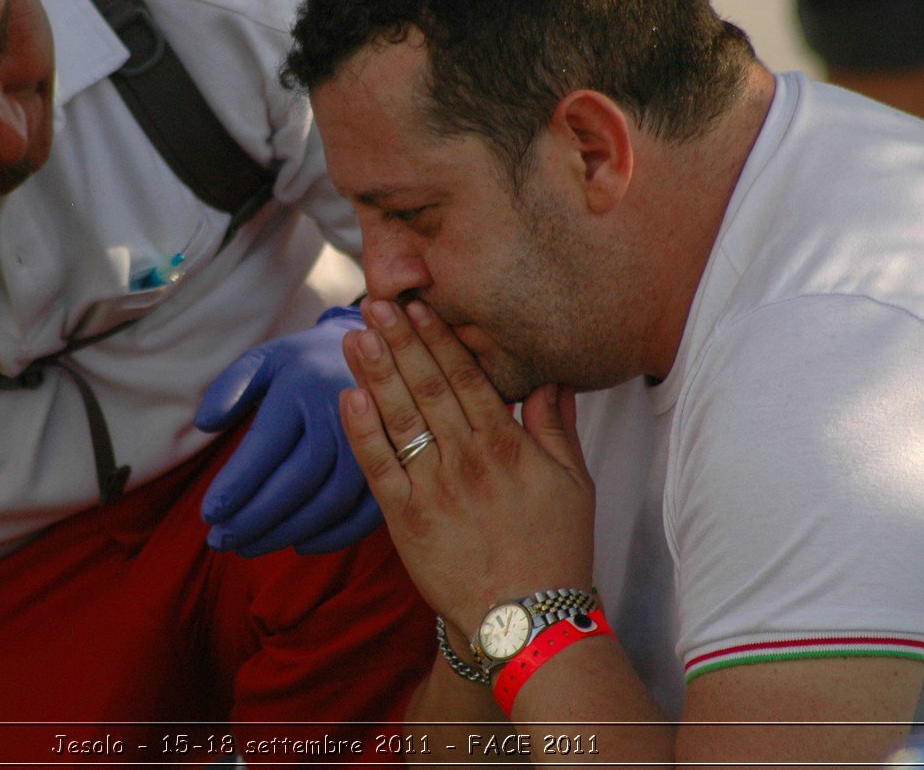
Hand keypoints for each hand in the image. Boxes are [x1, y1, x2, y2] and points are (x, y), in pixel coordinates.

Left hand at [196, 306, 381, 555]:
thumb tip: (205, 423)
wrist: (374, 353)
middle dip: (256, 517)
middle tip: (221, 540)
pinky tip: (299, 545)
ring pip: (331, 501)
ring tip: (249, 546)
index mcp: (305, 386)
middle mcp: (343, 413)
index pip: (267, 444)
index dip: (237, 484)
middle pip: (299, 479)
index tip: (209, 513)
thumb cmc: (303, 363)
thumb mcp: (263, 360)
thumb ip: (230, 386)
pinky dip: (332, 537)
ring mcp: (375, 440)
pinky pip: (366, 512)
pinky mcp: (394, 464)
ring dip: (287, 532)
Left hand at [341, 299, 594, 631]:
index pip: (467, 378)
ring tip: (357, 335)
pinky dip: (362, 432)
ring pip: (400, 419)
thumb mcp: (574, 483)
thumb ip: (556, 427)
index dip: (438, 339)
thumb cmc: (555, 551)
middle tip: (376, 303)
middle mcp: (468, 460)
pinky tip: (349, 397)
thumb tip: (550, 380)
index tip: (418, 306)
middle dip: (400, 341)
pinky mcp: (407, 521)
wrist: (528, 619)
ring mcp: (434, 490)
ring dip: (376, 373)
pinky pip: (379, 469)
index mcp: (507, 445)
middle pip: (428, 387)